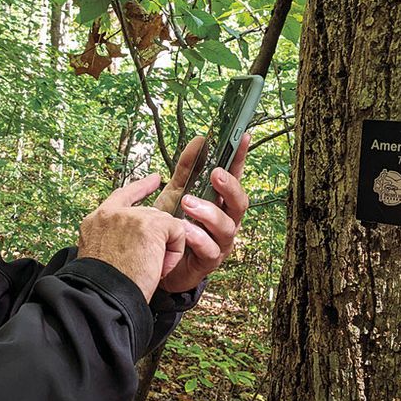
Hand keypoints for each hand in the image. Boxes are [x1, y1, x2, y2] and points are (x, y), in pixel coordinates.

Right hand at [78, 174, 186, 301]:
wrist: (103, 298)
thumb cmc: (101, 288)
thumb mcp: (98, 256)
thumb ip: (112, 240)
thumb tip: (135, 240)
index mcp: (95, 221)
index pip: (121, 196)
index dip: (140, 189)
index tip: (153, 180)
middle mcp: (110, 214)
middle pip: (149, 214)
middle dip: (158, 234)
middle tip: (151, 262)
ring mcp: (130, 217)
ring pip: (163, 225)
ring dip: (163, 249)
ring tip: (149, 270)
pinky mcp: (151, 226)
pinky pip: (177, 232)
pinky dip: (173, 253)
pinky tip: (159, 268)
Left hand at [156, 132, 250, 293]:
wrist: (157, 263)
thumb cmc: (173, 226)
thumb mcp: (176, 193)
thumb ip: (187, 169)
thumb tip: (199, 139)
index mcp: (220, 202)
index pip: (234, 177)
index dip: (240, 158)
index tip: (244, 137)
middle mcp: (226, 221)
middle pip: (240, 203)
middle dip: (229, 187)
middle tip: (215, 174)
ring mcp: (220, 242)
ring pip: (226, 226)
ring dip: (209, 212)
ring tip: (188, 203)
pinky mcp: (209, 262)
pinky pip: (209, 250)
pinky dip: (198, 238)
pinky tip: (184, 229)